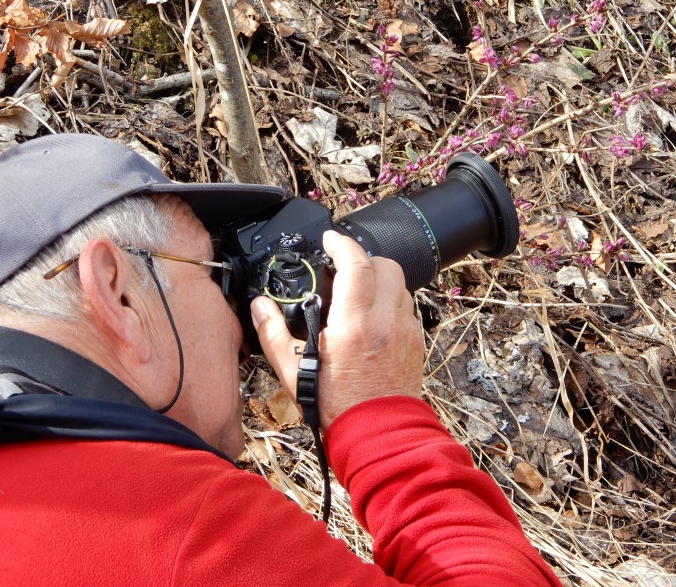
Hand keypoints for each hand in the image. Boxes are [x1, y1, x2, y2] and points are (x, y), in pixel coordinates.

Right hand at [251, 230, 424, 429]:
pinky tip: (375, 318)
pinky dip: (392, 302)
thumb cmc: (336, 406)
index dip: (342, 244)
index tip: (330, 240)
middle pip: (386, 265)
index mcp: (354, 324)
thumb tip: (259, 306)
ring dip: (380, 280)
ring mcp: (405, 331)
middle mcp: (385, 321)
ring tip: (358, 294)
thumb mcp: (293, 371)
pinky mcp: (416, 342)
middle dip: (364, 259)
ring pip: (400, 285)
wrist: (378, 435)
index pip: (355, 264)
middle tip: (344, 268)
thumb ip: (273, 334)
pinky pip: (408, 307)